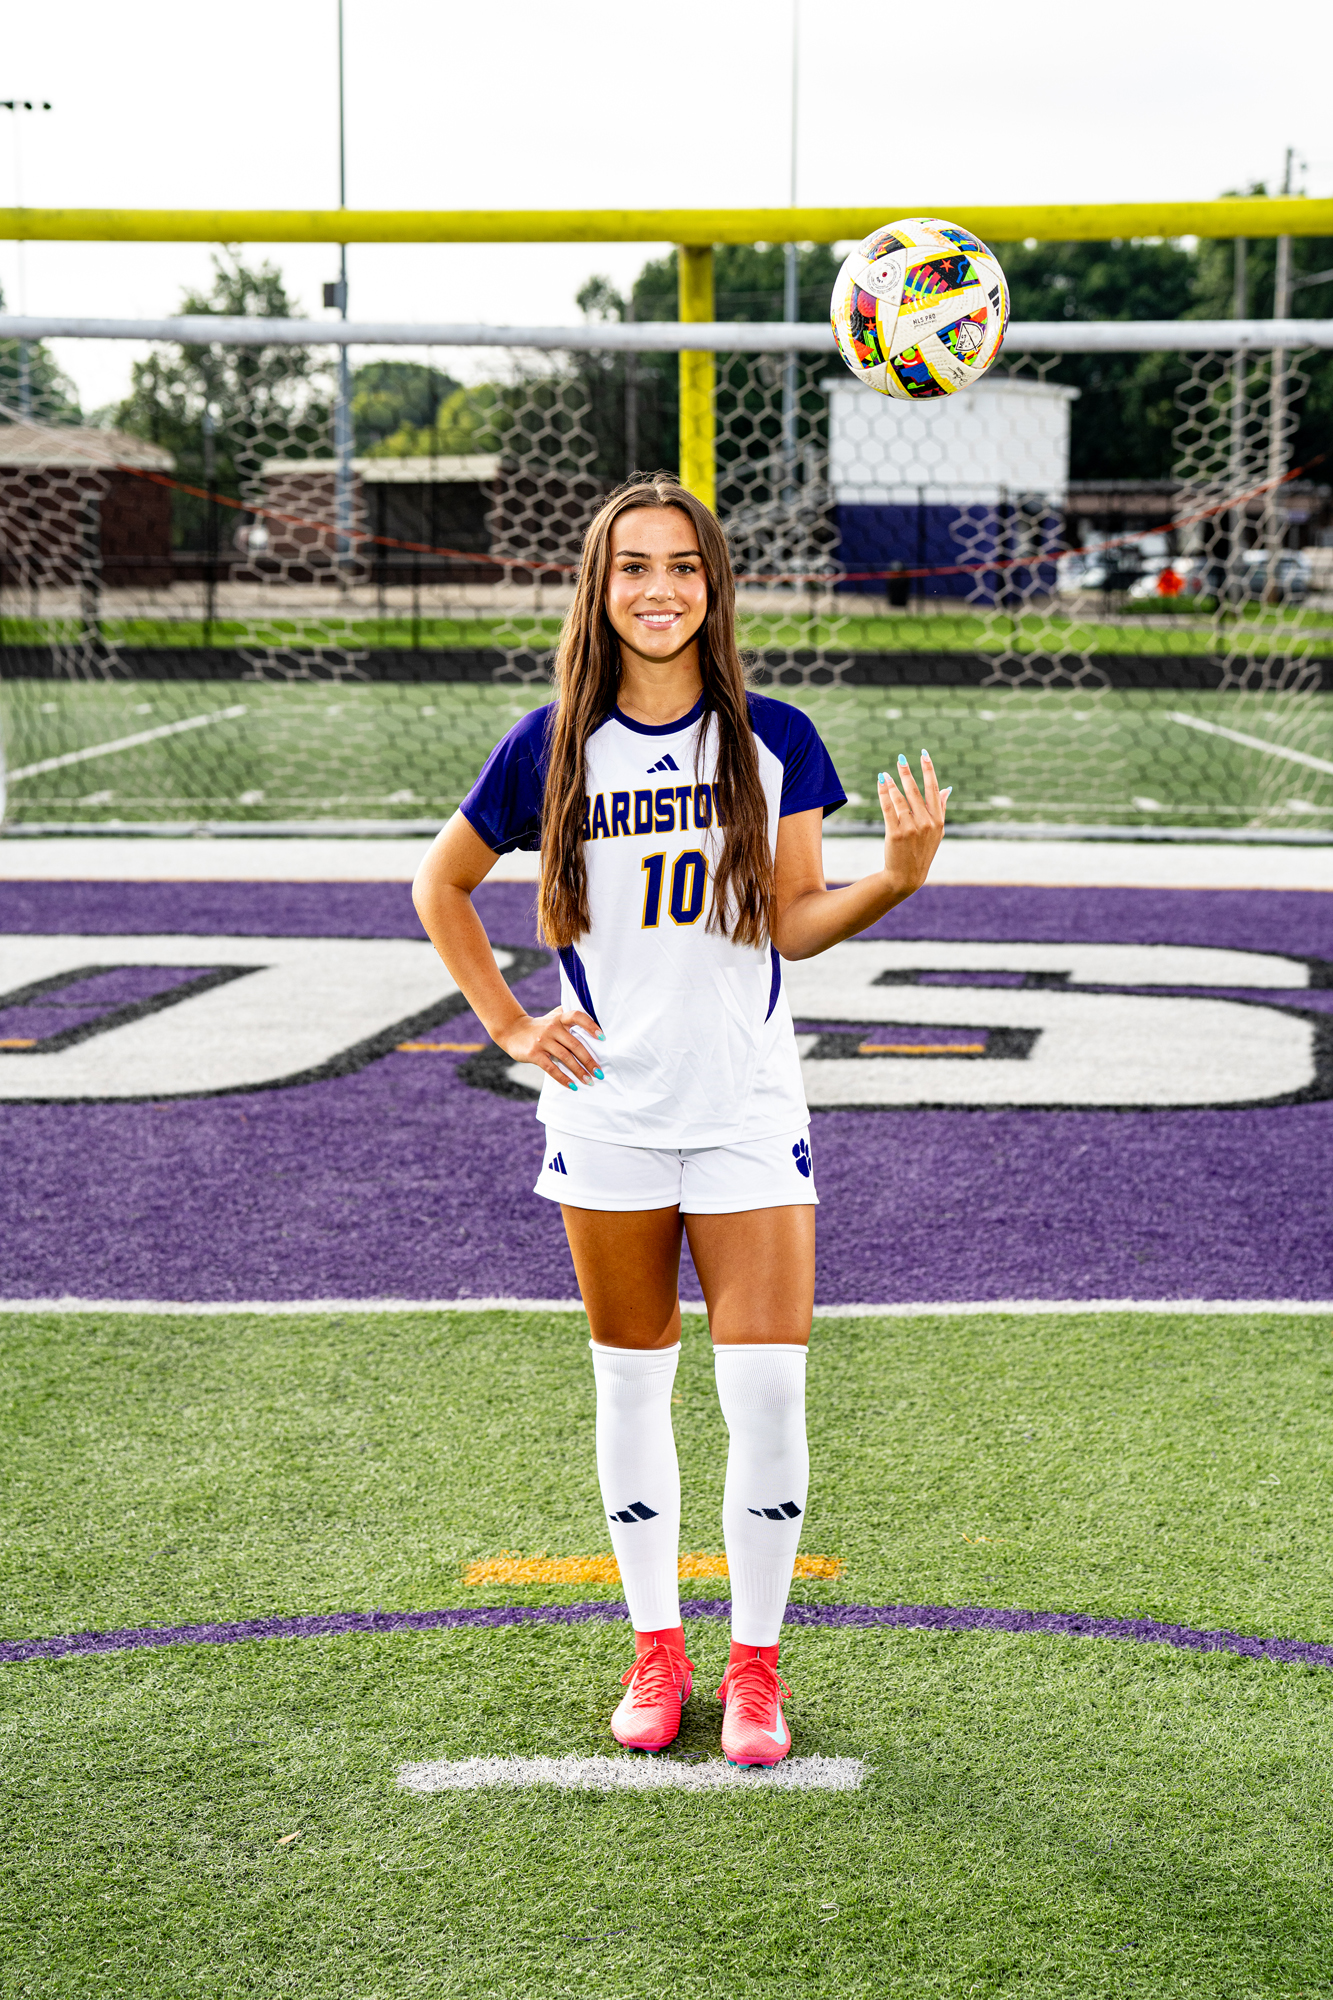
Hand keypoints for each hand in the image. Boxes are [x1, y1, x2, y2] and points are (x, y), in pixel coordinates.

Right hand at [497, 1005, 602, 1090]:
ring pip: (565, 1057)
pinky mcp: (534, 1053)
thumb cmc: (539, 1026)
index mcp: (559, 1018)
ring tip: (588, 1081)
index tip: (602, 1038)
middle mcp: (552, 1028)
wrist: (512, 1031)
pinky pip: (551, 1068)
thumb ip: (568, 1016)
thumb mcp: (552, 1017)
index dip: (591, 1025)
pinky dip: (563, 1078)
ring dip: (579, 1071)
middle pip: (575, 1044)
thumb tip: (595, 1020)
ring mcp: (542, 1041)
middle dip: (589, 1060)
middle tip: (599, 1073)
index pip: (577, 1017)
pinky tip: (572, 1085)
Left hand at [877, 751, 949, 896]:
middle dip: (907, 772)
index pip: (933, 789)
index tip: (924, 754)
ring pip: (900, 799)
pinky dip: (884, 794)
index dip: (928, 770)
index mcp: (938, 820)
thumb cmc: (922, 851)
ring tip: (885, 773)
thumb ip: (941, 809)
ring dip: (892, 783)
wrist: (906, 876)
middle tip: (900, 758)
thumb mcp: (937, 832)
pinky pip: (889, 809)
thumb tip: (947, 789)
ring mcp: (911, 829)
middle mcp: (926, 823)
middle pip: (915, 791)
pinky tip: (880, 783)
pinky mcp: (896, 834)